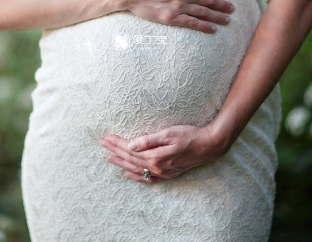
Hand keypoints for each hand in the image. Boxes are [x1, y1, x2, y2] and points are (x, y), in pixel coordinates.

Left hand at [101, 125, 225, 182]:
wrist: (208, 146)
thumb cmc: (190, 135)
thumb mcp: (168, 133)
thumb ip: (149, 140)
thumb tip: (131, 145)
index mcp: (155, 156)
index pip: (130, 149)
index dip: (118, 143)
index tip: (107, 137)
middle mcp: (157, 167)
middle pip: (131, 159)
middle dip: (116, 151)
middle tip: (103, 144)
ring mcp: (162, 172)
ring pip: (137, 168)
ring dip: (122, 162)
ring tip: (110, 158)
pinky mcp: (168, 173)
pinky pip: (148, 178)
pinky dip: (136, 176)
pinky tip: (128, 174)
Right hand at [118, 0, 234, 33]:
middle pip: (210, 0)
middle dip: (223, 5)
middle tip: (232, 9)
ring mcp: (180, 6)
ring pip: (204, 13)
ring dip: (218, 17)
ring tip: (227, 20)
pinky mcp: (172, 18)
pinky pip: (192, 23)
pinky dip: (205, 26)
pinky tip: (213, 29)